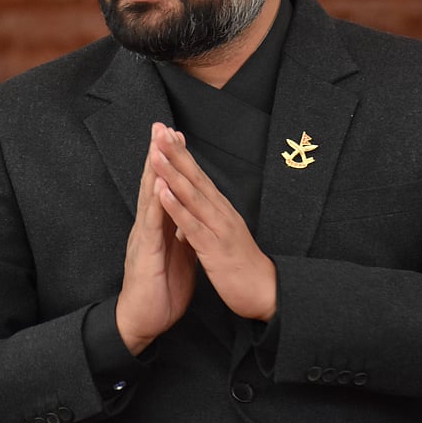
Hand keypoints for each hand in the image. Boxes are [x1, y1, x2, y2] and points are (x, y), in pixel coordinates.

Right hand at [115, 124, 197, 354]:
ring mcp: (145, 236)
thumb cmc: (160, 290)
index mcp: (159, 226)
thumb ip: (180, 233)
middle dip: (158, 153)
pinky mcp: (146, 252)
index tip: (178, 135)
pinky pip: (152, 224)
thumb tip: (188, 217)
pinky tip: (157, 184)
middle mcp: (149, 225)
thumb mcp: (176, 255)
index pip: (165, 186)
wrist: (144, 321)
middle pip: (153, 183)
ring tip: (156, 143)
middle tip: (161, 124)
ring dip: (154, 168)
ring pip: (150, 196)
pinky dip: (155, 202)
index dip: (171, 161)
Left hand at [151, 125, 276, 321]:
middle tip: (158, 130)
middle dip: (175, 153)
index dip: (182, 154)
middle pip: (195, 177)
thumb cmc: (242, 265)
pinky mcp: (214, 247)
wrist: (265, 292)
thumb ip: (209, 219)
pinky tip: (162, 193)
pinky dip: (176, 207)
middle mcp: (221, 211)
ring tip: (155, 154)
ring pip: (191, 195)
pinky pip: (192, 225)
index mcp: (220, 209)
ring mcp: (218, 228)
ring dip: (172, 173)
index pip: (198, 175)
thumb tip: (194, 208)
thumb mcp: (223, 236)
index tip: (166, 133)